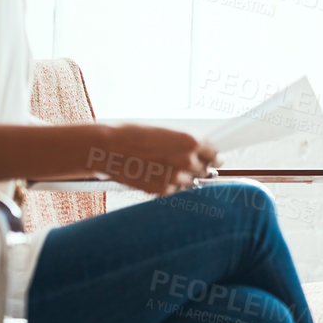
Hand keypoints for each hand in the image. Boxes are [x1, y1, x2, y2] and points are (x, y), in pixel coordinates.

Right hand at [99, 125, 219, 195]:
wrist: (108, 148)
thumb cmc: (133, 135)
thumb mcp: (166, 132)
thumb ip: (185, 143)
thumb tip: (200, 151)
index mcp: (191, 140)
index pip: (215, 153)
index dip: (213, 157)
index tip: (213, 160)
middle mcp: (188, 159)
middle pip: (206, 170)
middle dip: (199, 168)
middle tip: (187, 165)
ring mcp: (176, 177)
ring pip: (191, 182)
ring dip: (183, 178)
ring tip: (165, 169)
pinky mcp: (163, 191)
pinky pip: (174, 190)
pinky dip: (169, 186)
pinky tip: (155, 175)